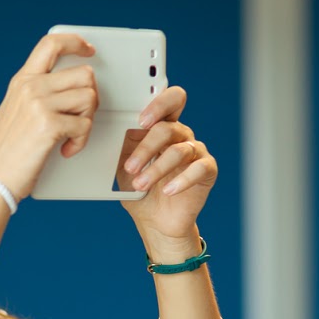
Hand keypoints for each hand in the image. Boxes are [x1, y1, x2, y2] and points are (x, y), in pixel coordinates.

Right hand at [0, 33, 98, 199]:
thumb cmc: (6, 152)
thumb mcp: (14, 111)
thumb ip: (36, 93)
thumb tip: (69, 87)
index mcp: (22, 81)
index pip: (51, 44)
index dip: (76, 42)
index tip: (89, 50)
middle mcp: (29, 87)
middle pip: (84, 73)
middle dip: (90, 97)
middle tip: (79, 116)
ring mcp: (38, 104)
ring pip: (89, 97)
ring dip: (87, 120)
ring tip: (70, 136)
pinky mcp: (48, 125)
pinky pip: (85, 125)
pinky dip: (80, 141)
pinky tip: (65, 149)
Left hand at [116, 86, 217, 252]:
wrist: (153, 218)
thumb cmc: (138, 187)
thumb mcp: (122, 165)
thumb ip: (122, 146)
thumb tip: (112, 130)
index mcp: (162, 126)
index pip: (171, 100)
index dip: (159, 105)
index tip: (140, 120)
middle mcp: (181, 135)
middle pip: (169, 128)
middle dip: (146, 147)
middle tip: (131, 166)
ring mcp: (196, 152)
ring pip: (179, 151)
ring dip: (156, 169)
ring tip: (139, 185)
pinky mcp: (207, 171)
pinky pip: (199, 169)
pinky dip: (181, 180)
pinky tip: (167, 190)